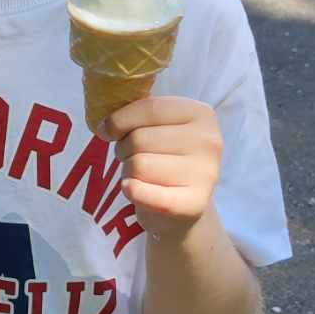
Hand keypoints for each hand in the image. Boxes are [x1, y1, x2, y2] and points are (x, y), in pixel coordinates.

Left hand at [104, 96, 221, 239]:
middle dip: (124, 149)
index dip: (119, 120)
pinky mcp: (194, 203)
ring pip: (138, 165)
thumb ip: (138, 117)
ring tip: (140, 175)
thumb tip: (106, 126)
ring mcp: (205, 173)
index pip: (150, 109)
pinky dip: (131, 190)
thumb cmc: (166, 158)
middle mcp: (209, 141)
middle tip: (132, 158)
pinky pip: (144, 192)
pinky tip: (132, 189)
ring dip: (128, 171)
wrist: (185, 204)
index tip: (106, 131)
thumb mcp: (158, 127)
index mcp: (201, 114)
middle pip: (140, 139)